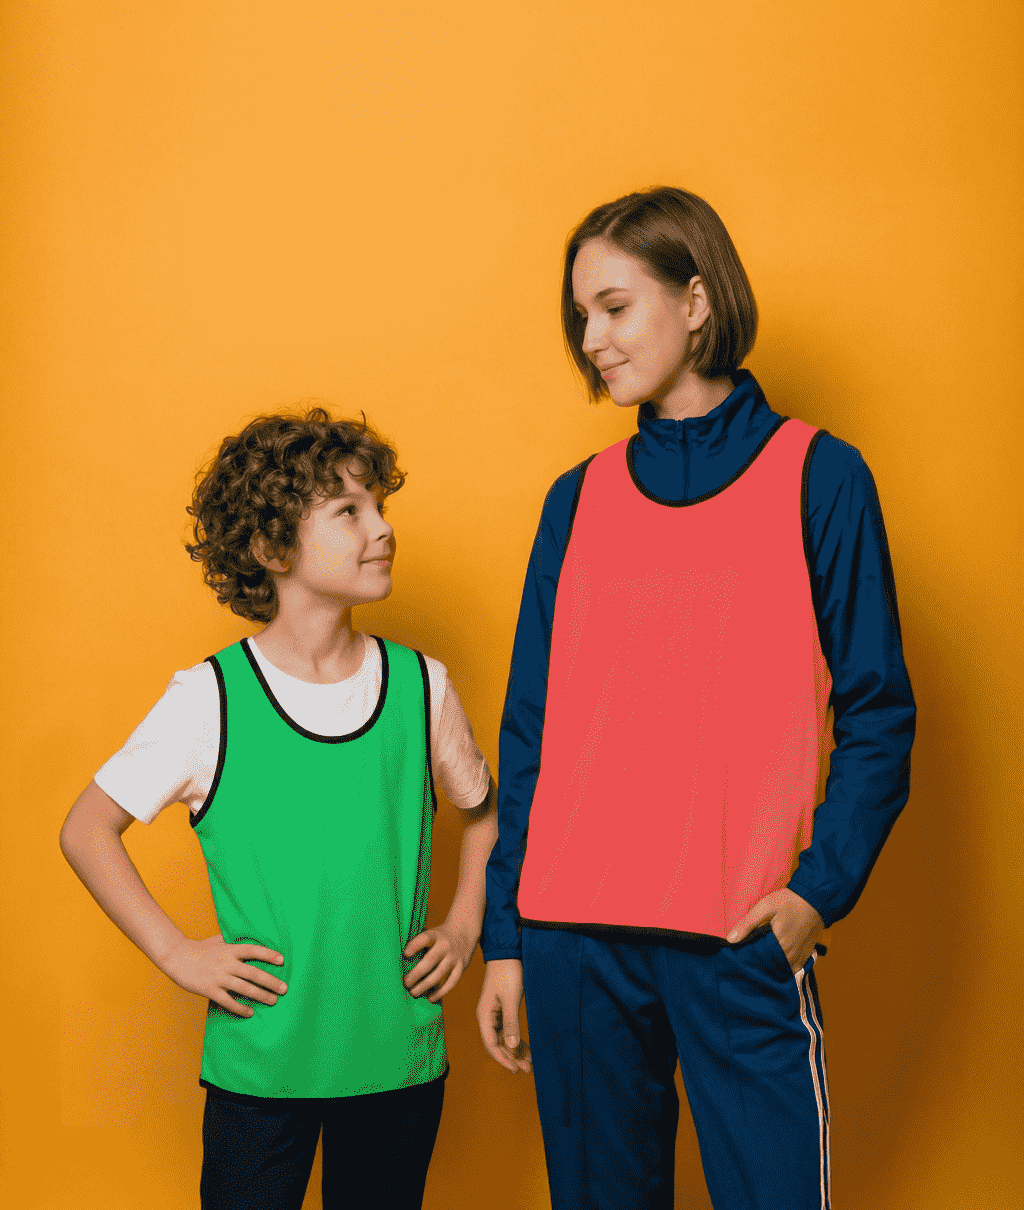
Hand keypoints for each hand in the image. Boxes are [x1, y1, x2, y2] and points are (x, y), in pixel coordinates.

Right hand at [158, 933, 286, 1017]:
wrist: (177, 958)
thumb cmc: (201, 948)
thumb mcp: (219, 939)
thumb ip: (234, 939)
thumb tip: (251, 934)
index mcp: (230, 949)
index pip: (253, 950)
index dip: (268, 954)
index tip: (282, 960)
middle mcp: (226, 963)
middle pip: (253, 973)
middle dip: (270, 981)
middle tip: (284, 989)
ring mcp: (218, 977)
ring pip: (243, 988)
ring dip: (260, 995)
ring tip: (273, 1001)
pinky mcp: (209, 990)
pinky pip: (227, 1001)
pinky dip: (240, 1008)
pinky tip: (250, 1012)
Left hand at [403, 919, 476, 1002]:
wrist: (464, 932)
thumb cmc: (438, 936)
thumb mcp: (430, 932)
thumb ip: (417, 941)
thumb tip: (395, 953)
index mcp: (435, 935)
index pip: (425, 938)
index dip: (415, 946)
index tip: (405, 954)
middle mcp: (445, 945)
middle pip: (430, 960)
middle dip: (416, 974)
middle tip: (405, 983)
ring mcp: (454, 957)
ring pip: (439, 974)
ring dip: (425, 985)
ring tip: (413, 993)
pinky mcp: (461, 967)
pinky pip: (452, 982)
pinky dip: (441, 992)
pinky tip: (430, 998)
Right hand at [476, 958, 531, 1072]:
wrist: (507, 952)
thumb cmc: (508, 973)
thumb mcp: (511, 999)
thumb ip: (511, 1023)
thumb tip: (511, 1047)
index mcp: (485, 1015)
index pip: (491, 1044)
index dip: (503, 1058)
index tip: (516, 1069)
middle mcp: (487, 1016)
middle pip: (498, 1043)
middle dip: (512, 1056)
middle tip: (528, 1068)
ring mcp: (494, 1013)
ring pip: (504, 1037)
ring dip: (515, 1049)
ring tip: (529, 1061)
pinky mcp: (502, 1008)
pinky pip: (508, 1029)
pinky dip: (516, 1038)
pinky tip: (525, 1046)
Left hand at [727, 889, 823, 972]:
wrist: (814, 900)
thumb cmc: (788, 902)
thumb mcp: (765, 907)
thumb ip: (747, 924)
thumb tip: (730, 940)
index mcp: (780, 946)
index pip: (759, 963)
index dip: (749, 961)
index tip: (741, 957)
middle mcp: (791, 956)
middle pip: (771, 968)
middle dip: (760, 965)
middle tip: (749, 957)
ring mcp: (800, 958)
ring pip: (781, 970)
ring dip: (772, 966)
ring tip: (761, 959)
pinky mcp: (806, 956)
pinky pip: (792, 968)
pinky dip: (783, 966)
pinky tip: (775, 959)